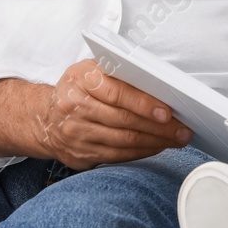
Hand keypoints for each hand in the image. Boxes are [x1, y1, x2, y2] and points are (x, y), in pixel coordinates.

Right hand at [33, 60, 191, 168]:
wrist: (44, 117)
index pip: (117, 94)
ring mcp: (75, 134)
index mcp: (81, 80)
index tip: (167, 112)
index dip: (144, 104)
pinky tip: (157, 147)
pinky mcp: (80, 154)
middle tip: (182, 129)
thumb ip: (120, 73)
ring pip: (123, 141)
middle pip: (124, 121)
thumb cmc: (78, 89)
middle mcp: (74, 107)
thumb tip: (159, 84)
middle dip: (159, 127)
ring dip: (155, 142)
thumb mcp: (92, 70)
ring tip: (176, 139)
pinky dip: (142, 152)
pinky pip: (118, 156)